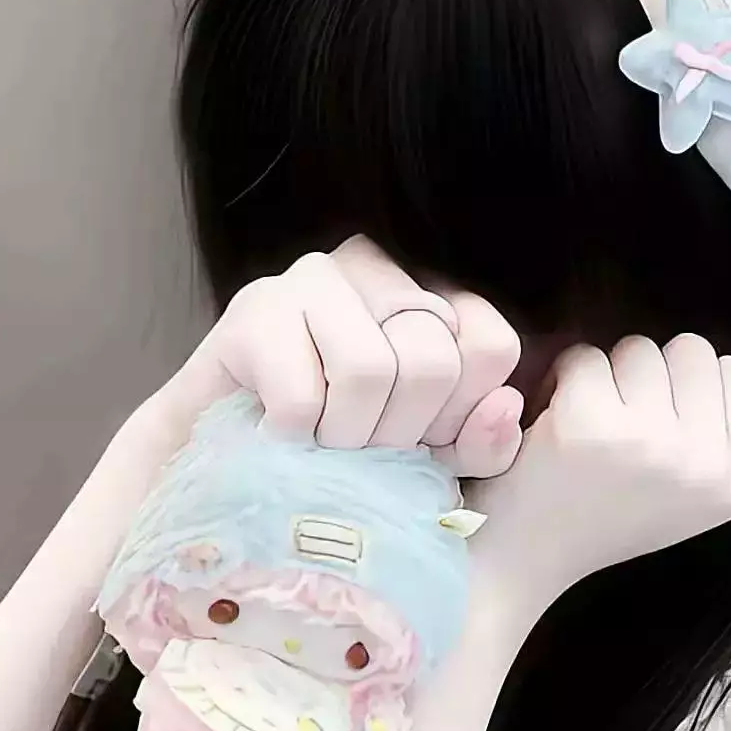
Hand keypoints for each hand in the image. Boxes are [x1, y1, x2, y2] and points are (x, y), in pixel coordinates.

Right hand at [157, 236, 525, 478]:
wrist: (226, 466)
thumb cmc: (334, 454)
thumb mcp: (426, 459)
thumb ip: (479, 444)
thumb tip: (505, 406)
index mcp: (431, 290)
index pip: (489, 346)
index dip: (458, 417)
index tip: (417, 444)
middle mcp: (377, 264)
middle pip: (430, 362)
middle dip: (395, 436)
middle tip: (358, 451)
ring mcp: (311, 277)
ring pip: (367, 372)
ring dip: (341, 438)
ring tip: (319, 443)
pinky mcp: (253, 309)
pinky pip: (301, 397)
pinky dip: (292, 440)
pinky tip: (277, 434)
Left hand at [464, 334, 730, 617]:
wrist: (523, 562)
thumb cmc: (602, 519)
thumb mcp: (686, 486)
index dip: (684, 389)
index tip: (652, 434)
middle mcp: (706, 464)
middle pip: (691, 350)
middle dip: (648, 375)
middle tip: (616, 430)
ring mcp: (650, 442)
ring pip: (638, 347)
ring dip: (606, 376)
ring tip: (586, 430)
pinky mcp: (589, 424)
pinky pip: (586, 356)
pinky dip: (563, 380)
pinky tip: (553, 426)